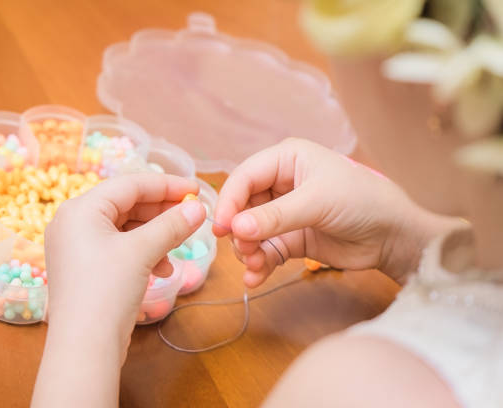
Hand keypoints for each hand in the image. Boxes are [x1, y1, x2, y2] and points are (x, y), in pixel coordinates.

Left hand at [44, 173, 205, 350]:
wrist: (84, 348)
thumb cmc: (106, 291)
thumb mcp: (142, 252)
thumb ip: (172, 225)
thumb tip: (198, 207)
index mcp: (80, 209)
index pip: (129, 185)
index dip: (166, 185)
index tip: (195, 189)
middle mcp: (73, 223)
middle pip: (127, 205)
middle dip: (162, 214)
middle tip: (192, 218)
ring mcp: (76, 247)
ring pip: (126, 229)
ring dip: (156, 237)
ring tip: (176, 252)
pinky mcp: (84, 268)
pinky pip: (119, 249)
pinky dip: (143, 254)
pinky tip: (162, 271)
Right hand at [214, 138, 459, 287]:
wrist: (394, 237)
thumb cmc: (362, 201)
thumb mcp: (317, 202)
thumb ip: (276, 216)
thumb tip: (235, 229)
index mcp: (286, 160)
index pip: (244, 177)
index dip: (229, 201)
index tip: (221, 228)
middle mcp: (281, 184)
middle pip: (242, 207)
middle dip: (238, 231)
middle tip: (244, 250)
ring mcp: (284, 213)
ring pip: (250, 232)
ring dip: (247, 250)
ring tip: (255, 265)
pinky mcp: (291, 239)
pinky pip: (265, 250)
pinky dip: (258, 264)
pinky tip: (256, 279)